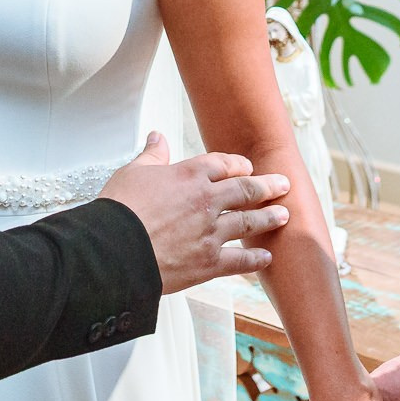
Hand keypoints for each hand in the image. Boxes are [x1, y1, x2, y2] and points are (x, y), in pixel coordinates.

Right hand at [98, 132, 290, 292]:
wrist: (116, 251)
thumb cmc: (120, 210)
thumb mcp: (133, 172)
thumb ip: (152, 155)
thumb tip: (157, 137)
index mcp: (190, 175)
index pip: (223, 164)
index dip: (238, 165)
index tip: (248, 167)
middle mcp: (207, 201)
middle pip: (245, 191)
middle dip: (267, 187)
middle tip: (283, 184)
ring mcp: (211, 233)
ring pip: (249, 223)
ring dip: (268, 218)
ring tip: (284, 216)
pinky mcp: (209, 263)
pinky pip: (239, 260)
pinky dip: (255, 259)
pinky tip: (266, 257)